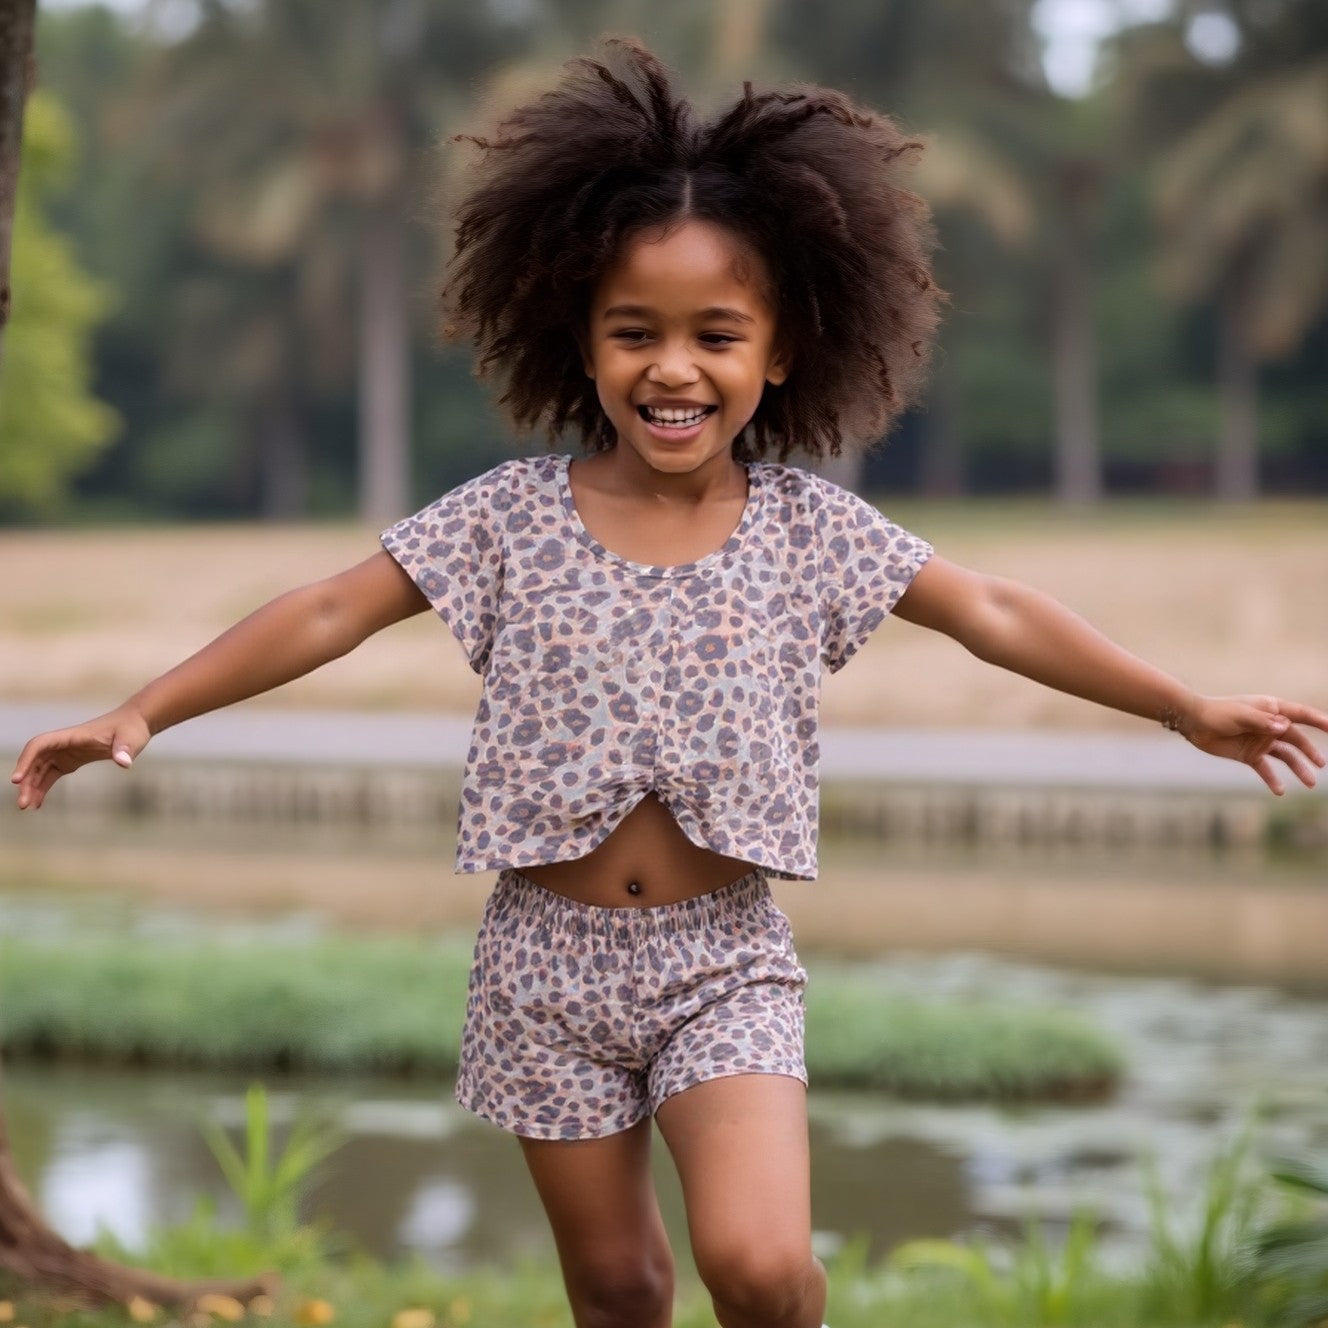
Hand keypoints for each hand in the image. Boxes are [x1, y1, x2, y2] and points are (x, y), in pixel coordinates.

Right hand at [10, 705, 151, 809]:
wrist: (137, 723)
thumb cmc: (133, 728)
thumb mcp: (131, 739)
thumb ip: (125, 749)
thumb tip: (124, 763)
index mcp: (72, 735)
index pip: (39, 745)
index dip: (26, 760)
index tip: (17, 779)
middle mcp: (64, 743)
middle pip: (35, 760)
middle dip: (26, 781)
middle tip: (22, 804)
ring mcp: (66, 751)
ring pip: (40, 769)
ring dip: (31, 787)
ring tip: (26, 807)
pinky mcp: (72, 760)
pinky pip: (51, 774)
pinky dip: (43, 788)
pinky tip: (38, 803)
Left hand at [1182, 695, 1327, 794]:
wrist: (1193, 723)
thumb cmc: (1217, 713)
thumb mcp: (1241, 715)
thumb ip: (1262, 722)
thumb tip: (1285, 726)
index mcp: (1271, 710)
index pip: (1301, 715)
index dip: (1319, 721)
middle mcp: (1270, 726)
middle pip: (1297, 739)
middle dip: (1310, 751)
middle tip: (1321, 764)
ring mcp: (1261, 741)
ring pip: (1286, 756)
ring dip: (1298, 769)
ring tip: (1310, 783)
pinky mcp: (1250, 755)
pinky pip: (1266, 769)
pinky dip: (1273, 779)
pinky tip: (1280, 790)